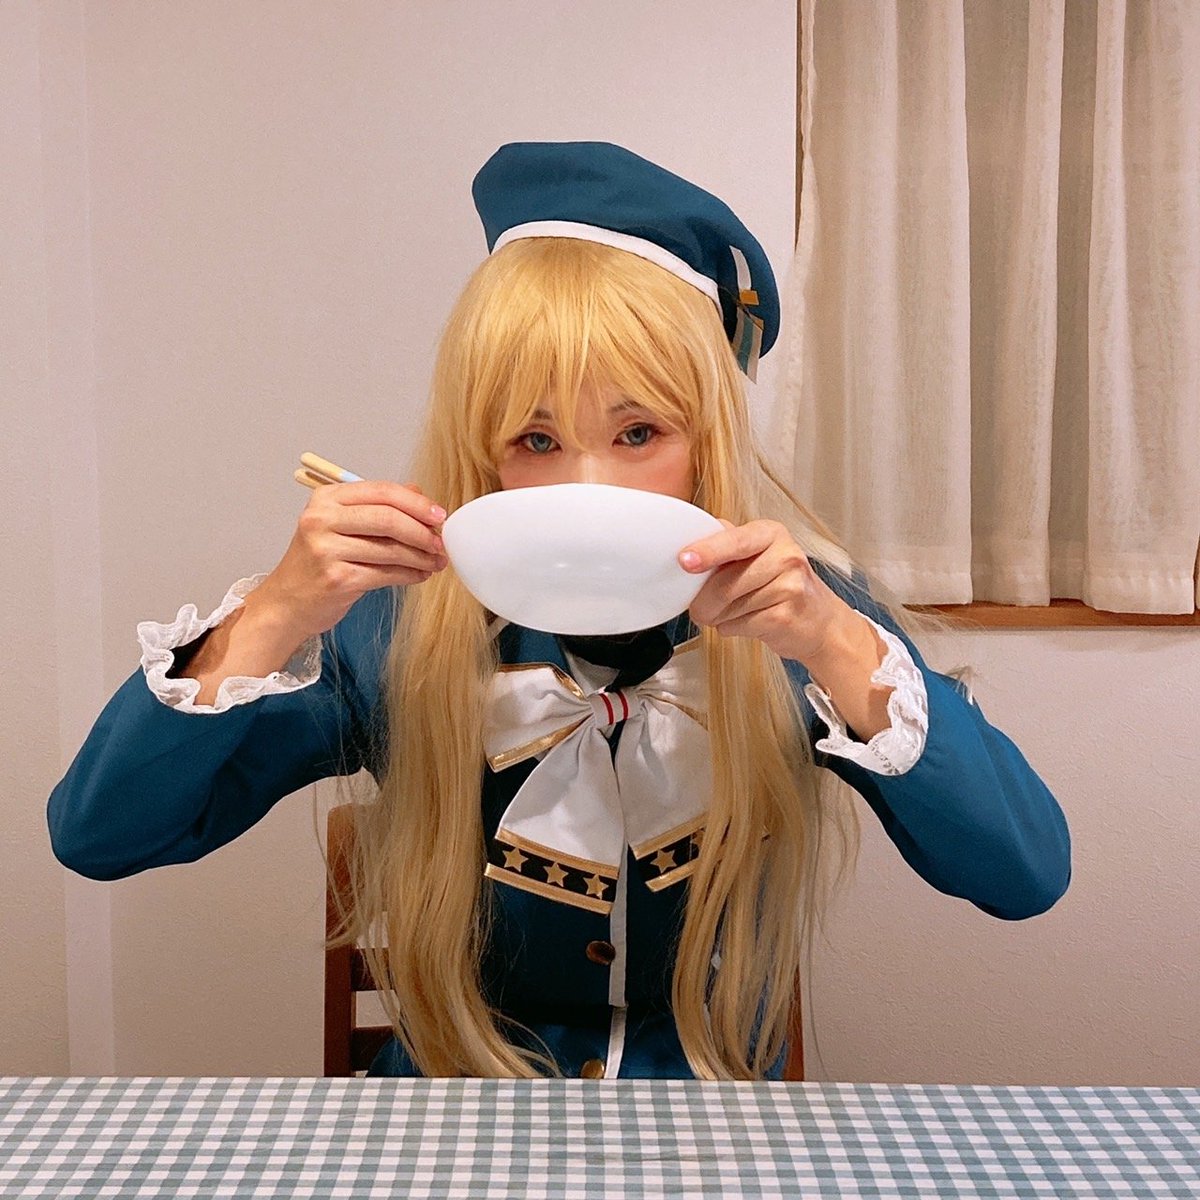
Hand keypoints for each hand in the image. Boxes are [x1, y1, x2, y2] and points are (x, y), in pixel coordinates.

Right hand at [256, 479, 448, 639]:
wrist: (287, 603)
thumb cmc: (318, 563)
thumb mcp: (340, 525)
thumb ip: (377, 506)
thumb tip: (419, 493)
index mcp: (325, 498)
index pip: (382, 491)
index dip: (417, 503)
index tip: (439, 515)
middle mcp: (322, 519)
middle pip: (388, 518)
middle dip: (422, 531)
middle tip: (440, 543)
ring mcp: (326, 549)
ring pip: (390, 549)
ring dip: (421, 557)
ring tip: (435, 562)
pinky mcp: (336, 578)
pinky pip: (386, 574)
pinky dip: (409, 575)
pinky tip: (420, 575)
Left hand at [678, 519, 849, 663]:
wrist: (819, 620)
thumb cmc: (779, 585)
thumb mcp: (758, 555)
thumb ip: (725, 547)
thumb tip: (687, 551)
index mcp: (771, 533)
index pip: (735, 540)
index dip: (708, 551)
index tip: (685, 560)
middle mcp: (785, 555)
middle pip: (724, 582)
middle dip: (703, 602)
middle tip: (700, 608)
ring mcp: (790, 586)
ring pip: (729, 608)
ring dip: (719, 617)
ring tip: (734, 613)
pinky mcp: (787, 616)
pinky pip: (740, 625)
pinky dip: (732, 629)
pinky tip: (745, 623)